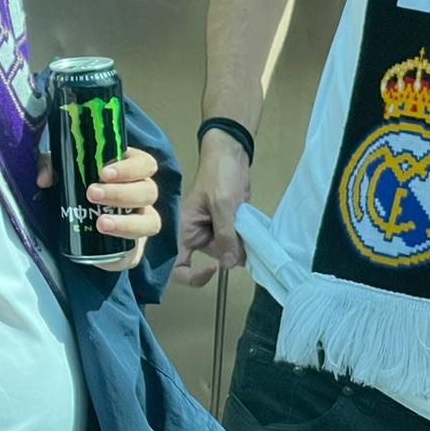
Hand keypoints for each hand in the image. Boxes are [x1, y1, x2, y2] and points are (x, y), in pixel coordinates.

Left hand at [37, 145, 160, 271]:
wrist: (73, 223)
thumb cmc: (75, 185)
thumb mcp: (61, 170)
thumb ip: (50, 166)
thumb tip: (43, 180)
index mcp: (130, 170)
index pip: (144, 164)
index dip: (129, 167)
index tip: (103, 172)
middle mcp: (141, 194)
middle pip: (149, 191)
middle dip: (121, 193)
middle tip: (92, 194)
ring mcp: (142, 220)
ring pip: (151, 221)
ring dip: (128, 222)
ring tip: (101, 222)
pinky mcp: (134, 246)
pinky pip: (139, 249)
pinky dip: (125, 246)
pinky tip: (106, 245)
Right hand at [172, 129, 251, 286]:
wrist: (231, 154)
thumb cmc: (219, 176)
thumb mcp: (223, 206)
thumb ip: (226, 237)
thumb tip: (230, 266)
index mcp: (184, 230)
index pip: (178, 266)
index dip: (194, 276)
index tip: (215, 268)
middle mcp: (195, 235)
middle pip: (209, 261)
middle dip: (229, 256)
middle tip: (244, 243)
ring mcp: (212, 232)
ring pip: (227, 253)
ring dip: (240, 247)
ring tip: (248, 229)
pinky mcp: (227, 227)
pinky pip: (235, 243)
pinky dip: (246, 241)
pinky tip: (251, 229)